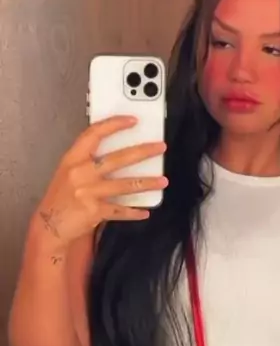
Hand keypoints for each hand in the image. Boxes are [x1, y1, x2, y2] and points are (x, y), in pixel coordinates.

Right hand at [33, 115, 167, 249]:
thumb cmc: (60, 197)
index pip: (94, 134)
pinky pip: (120, 210)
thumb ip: (88, 162)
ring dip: (147, 183)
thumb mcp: (68, 172)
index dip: (114, 124)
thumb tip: (120, 155)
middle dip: (143, 152)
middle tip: (160, 148)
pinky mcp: (95, 211)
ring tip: (163, 181)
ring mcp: (88, 192)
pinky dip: (134, 212)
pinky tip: (145, 211)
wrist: (50, 224)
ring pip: (125, 185)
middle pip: (117, 158)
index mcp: (73, 159)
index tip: (132, 120)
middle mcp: (81, 173)